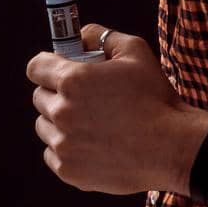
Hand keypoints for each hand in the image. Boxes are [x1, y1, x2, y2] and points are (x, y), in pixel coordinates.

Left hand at [26, 23, 207, 194]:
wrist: (172, 148)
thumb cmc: (156, 98)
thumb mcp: (135, 51)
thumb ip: (102, 36)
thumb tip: (81, 36)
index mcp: (72, 80)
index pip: (35, 68)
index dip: (47, 66)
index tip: (58, 70)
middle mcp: (61, 112)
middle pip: (40, 97)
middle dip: (57, 94)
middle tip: (85, 98)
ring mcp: (63, 144)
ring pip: (45, 127)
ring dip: (60, 123)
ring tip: (92, 124)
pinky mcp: (68, 170)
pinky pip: (53, 154)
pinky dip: (67, 149)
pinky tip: (93, 144)